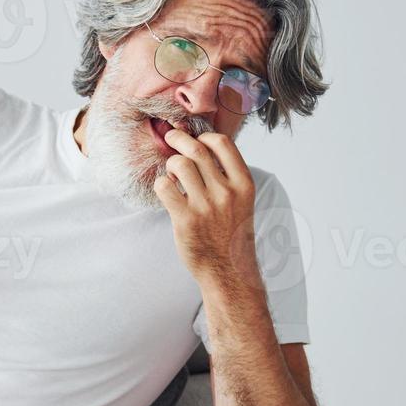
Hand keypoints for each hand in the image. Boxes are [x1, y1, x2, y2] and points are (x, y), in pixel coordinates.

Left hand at [152, 127, 260, 287]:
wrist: (228, 270)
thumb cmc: (231, 233)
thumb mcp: (241, 201)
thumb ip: (227, 176)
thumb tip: (201, 146)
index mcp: (243, 184)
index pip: (222, 143)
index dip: (203, 135)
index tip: (195, 138)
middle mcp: (227, 192)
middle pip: (196, 149)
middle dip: (178, 139)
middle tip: (171, 139)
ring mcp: (206, 206)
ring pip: (179, 164)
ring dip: (170, 164)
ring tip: (172, 174)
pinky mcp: (186, 219)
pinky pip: (164, 186)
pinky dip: (161, 184)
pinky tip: (167, 192)